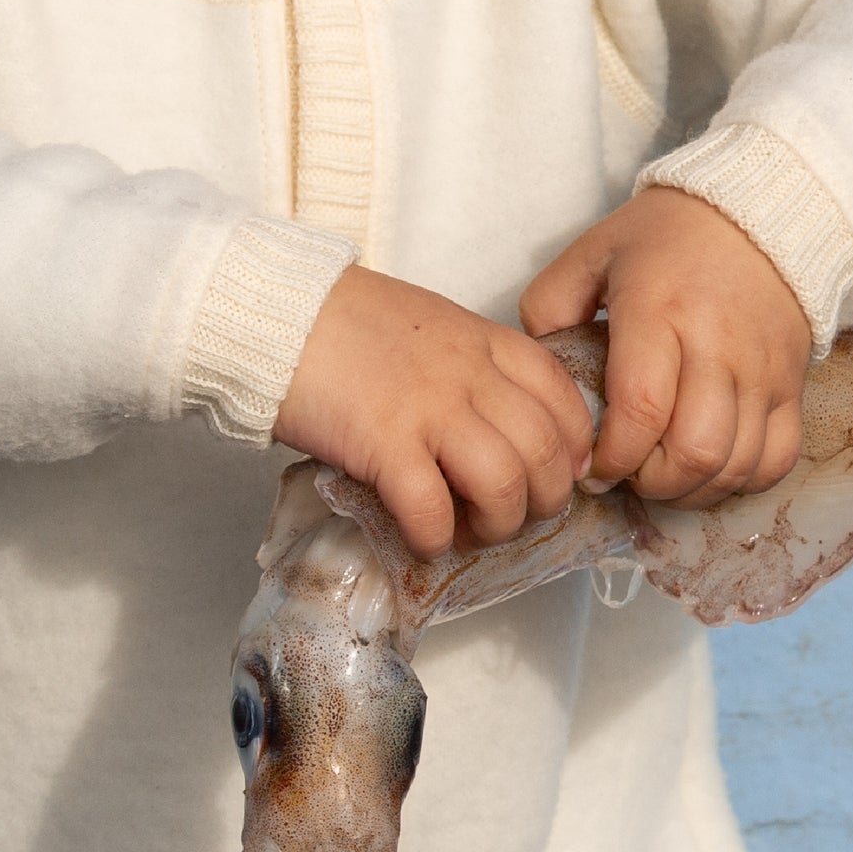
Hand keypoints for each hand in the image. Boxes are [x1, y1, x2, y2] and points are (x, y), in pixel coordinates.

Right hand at [276, 265, 595, 557]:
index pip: (562, 396)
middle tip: (515, 516)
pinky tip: (425, 540)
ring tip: (471, 534)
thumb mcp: (432, 326)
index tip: (563, 475)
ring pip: (504, 486)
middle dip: (544, 500)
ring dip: (497, 526)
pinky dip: (436, 538)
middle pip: (545, 451)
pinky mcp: (384, 444)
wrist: (277, 312)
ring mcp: (430, 410)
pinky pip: (432, 510)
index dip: (575, 447)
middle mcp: (470, 375)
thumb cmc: (346, 322)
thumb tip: (497, 430)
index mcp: (485, 341)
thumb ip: (472, 367)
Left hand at [520, 188, 810, 506]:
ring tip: (664, 473)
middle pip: (693, 452)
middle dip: (650, 483)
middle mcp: (717, 346)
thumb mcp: (593, 253)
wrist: (760, 210)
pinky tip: (712, 466)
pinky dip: (742, 479)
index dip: (612, 458)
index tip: (591, 467)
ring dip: (692, 489)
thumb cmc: (666, 236)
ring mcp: (762, 369)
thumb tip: (537, 374)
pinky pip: (777, 458)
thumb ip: (549, 307)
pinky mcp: (793, 384)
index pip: (640, 411)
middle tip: (629, 473)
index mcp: (658, 311)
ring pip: (735, 465)